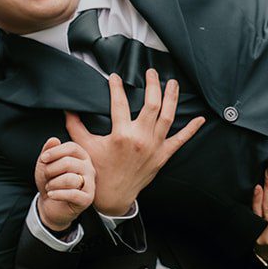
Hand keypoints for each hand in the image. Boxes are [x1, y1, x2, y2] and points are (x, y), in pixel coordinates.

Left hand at [35, 137, 95, 232]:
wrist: (50, 205)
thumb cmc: (51, 182)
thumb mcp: (45, 165)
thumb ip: (48, 151)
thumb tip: (54, 140)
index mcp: (81, 157)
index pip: (72, 147)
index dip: (55, 151)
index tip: (44, 158)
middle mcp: (89, 168)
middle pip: (69, 162)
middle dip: (51, 170)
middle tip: (47, 177)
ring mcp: (90, 184)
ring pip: (69, 179)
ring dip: (53, 184)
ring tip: (50, 187)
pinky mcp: (87, 199)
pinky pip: (72, 194)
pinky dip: (57, 194)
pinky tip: (51, 195)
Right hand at [65, 69, 205, 215]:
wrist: (113, 196)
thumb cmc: (99, 171)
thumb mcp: (85, 147)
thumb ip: (75, 127)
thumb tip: (67, 109)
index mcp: (121, 135)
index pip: (119, 103)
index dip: (117, 87)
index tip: (115, 77)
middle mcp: (140, 139)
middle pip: (152, 104)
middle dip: (153, 85)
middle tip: (151, 73)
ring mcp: (154, 147)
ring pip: (168, 116)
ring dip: (172, 98)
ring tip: (172, 83)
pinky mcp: (163, 156)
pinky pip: (181, 140)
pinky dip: (191, 129)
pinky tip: (199, 118)